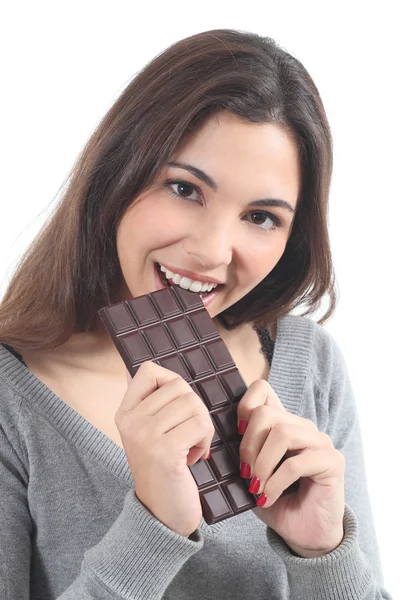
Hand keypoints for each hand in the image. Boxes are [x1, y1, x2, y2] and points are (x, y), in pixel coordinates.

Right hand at [115, 361, 213, 537]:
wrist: (160, 514)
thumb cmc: (163, 469)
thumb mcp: (148, 433)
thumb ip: (150, 404)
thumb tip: (148, 370)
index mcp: (125, 413)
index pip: (149, 371)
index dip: (172, 381)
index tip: (177, 407)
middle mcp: (131, 421)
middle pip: (179, 386)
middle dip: (195, 408)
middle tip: (189, 433)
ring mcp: (145, 435)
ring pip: (193, 404)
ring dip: (203, 426)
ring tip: (192, 446)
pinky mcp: (165, 450)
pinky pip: (200, 424)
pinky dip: (206, 440)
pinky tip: (195, 456)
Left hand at [237, 380, 344, 556]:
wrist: (305, 535)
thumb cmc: (277, 503)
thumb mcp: (251, 476)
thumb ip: (240, 455)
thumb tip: (217, 441)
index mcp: (282, 424)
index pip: (262, 389)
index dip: (243, 406)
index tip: (236, 434)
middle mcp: (303, 427)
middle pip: (266, 414)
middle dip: (248, 445)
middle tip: (244, 473)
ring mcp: (320, 441)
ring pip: (282, 433)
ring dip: (263, 464)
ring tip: (256, 487)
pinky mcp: (333, 461)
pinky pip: (297, 462)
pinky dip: (276, 482)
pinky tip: (269, 497)